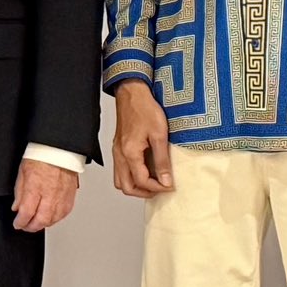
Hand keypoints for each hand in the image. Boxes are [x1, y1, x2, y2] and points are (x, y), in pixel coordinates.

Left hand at [12, 159, 78, 232]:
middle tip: (25, 226)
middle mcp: (50, 194)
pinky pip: (63, 214)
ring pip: (53, 220)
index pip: (26, 213)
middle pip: (41, 220)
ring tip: (36, 223)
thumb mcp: (22, 173)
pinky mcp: (70, 197)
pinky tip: (49, 217)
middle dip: (31, 227)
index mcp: (35, 187)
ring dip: (43, 224)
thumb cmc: (41, 157)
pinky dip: (55, 218)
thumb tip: (17, 207)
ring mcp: (61, 197)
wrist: (58, 150)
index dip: (20, 222)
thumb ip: (19, 193)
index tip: (17, 224)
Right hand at [111, 80, 173, 197]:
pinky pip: (120, 170)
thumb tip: (165, 180)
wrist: (132, 94)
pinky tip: (144, 171)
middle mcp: (120, 155)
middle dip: (143, 192)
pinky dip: (131, 176)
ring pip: (120, 180)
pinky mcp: (118, 148)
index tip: (169, 186)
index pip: (141, 181)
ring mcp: (117, 152)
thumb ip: (162, 160)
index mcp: (130, 153)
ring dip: (135, 186)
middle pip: (126, 187)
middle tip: (160, 189)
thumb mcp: (160, 135)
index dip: (157, 188)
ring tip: (152, 183)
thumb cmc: (145, 109)